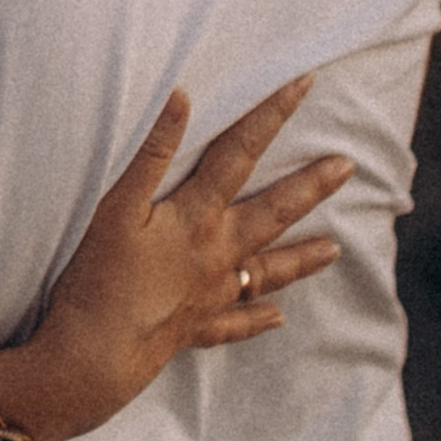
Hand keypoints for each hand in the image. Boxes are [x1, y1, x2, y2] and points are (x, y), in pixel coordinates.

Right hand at [0, 79, 348, 440]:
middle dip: (311, 187)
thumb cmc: (97, 276)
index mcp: (197, 217)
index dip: (270, 116)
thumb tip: (182, 97)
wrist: (93, 355)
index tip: (304, 85)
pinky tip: (278, 318)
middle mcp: (215, 254)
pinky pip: (236, 324)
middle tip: (347, 167)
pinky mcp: (194, 329)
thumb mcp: (116, 205)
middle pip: (272, 212)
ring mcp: (209, 295)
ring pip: (267, 272)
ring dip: (302, 258)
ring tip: (336, 249)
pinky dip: (258, 319)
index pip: (239, 154)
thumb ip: (150, 152)